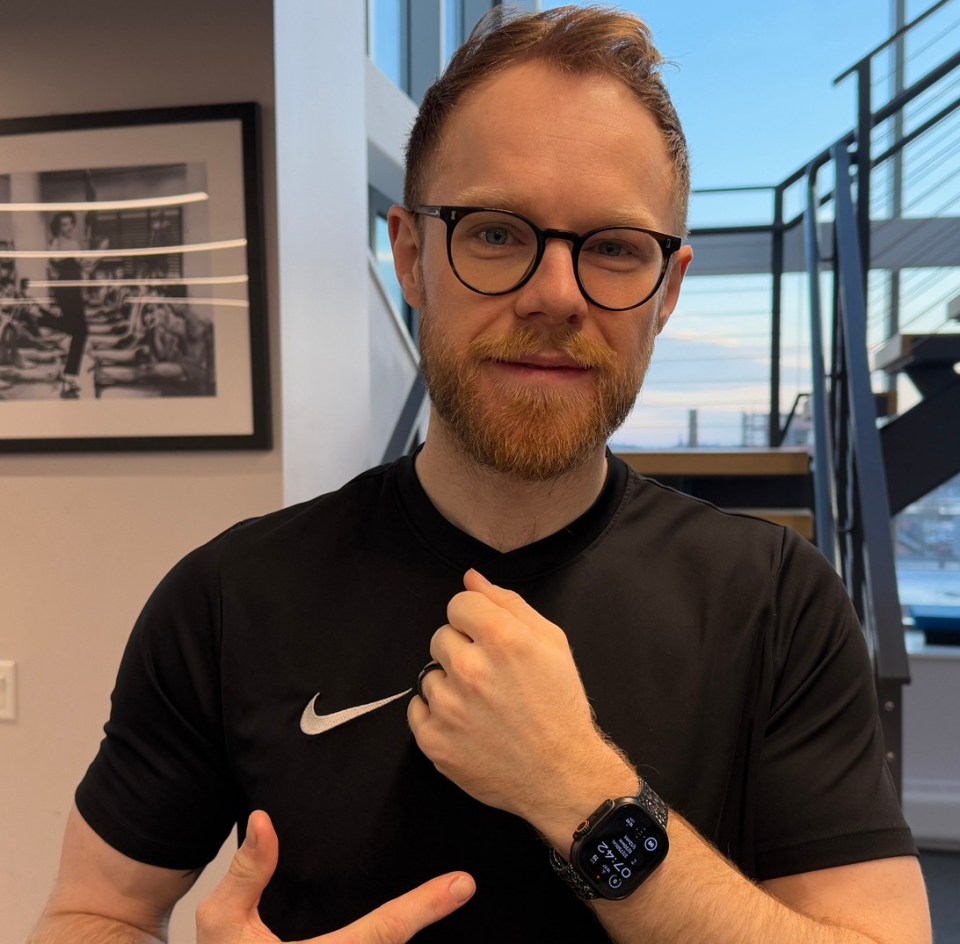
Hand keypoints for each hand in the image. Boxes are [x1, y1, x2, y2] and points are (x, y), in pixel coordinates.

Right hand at [196, 810, 474, 942]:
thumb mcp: (221, 923)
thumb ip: (246, 873)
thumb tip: (264, 820)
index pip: (383, 933)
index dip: (425, 907)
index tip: (462, 885)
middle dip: (423, 918)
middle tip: (458, 888)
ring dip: (404, 931)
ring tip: (440, 900)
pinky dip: (387, 939)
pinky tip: (405, 919)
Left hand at [408, 570, 632, 830]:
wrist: (561, 773)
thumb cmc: (559, 705)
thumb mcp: (551, 642)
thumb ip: (508, 603)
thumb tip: (471, 578)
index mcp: (502, 639)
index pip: (458, 604)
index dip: (474, 620)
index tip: (488, 640)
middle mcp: (470, 669)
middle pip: (441, 636)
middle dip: (461, 651)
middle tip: (490, 677)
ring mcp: (448, 707)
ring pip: (429, 674)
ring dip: (450, 685)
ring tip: (482, 706)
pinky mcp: (433, 740)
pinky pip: (417, 709)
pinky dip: (437, 715)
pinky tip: (467, 724)